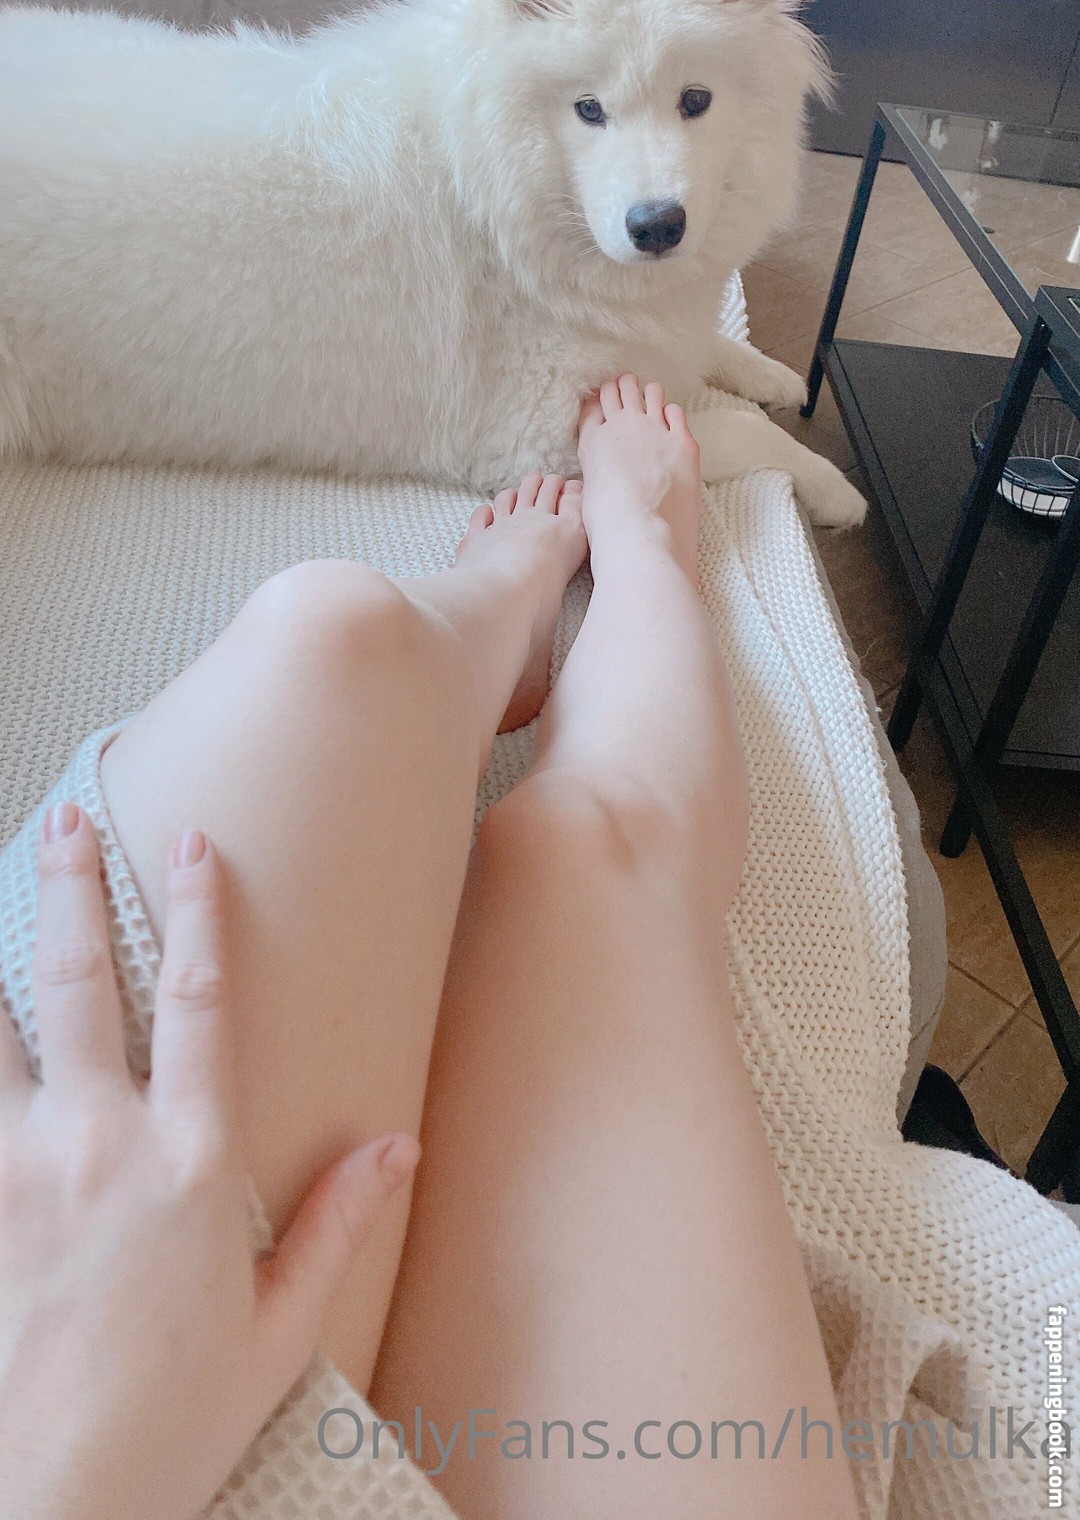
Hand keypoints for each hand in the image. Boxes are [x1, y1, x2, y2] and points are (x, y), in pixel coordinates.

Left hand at [0, 805, 418, 1519]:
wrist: (45, 1508)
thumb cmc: (160, 1432)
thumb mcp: (274, 1337)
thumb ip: (332, 1228)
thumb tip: (394, 1148)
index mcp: (190, 1166)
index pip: (206, 1004)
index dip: (203, 915)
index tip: (194, 848)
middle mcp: (99, 1145)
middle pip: (83, 984)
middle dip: (76, 891)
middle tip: (69, 824)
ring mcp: (19, 1170)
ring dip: (0, 955)